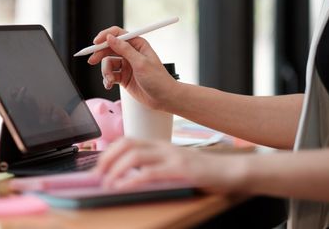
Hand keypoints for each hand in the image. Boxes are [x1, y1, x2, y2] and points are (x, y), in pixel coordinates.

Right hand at [87, 26, 178, 110]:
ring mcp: (127, 65)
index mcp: (137, 44)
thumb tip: (110, 38)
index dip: (105, 37)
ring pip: (108, 63)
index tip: (96, 42)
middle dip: (100, 54)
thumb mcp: (140, 63)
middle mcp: (131, 53)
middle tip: (92, 60)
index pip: (118, 34)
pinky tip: (110, 85)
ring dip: (106, 72)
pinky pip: (110, 75)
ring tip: (110, 80)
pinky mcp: (124, 77)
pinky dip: (108, 80)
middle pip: (109, 48)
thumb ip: (124, 50)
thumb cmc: (158, 79)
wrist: (164, 98)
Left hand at [94, 138, 247, 193]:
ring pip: (134, 156)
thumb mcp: (175, 166)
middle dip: (107, 158)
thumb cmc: (204, 172)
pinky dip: (131, 180)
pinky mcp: (180, 170)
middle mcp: (164, 147)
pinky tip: (122, 187)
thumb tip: (130, 177)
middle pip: (127, 144)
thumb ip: (156, 167)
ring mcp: (172, 157)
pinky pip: (150, 173)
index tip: (99, 166)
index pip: (128, 140)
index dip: (109, 151)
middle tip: (96, 175)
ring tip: (106, 183)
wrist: (232, 172)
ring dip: (115, 169)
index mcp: (160, 145)